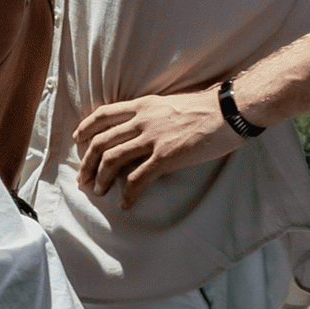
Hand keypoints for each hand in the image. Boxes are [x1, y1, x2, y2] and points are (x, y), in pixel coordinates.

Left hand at [73, 90, 248, 207]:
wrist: (231, 110)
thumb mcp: (170, 105)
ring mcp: (153, 138)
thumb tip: (139, 134)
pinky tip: (126, 203)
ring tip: (98, 192)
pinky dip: (128, 193)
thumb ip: (151, 116)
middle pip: (101, 141)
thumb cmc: (208, 108)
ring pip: (112, 160)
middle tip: (83, 178)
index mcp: (143, 105)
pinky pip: (137, 178)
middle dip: (87, 162)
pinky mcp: (166, 156)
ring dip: (101, 179)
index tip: (77, 141)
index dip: (86, 128)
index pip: (103, 115)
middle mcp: (142, 120)